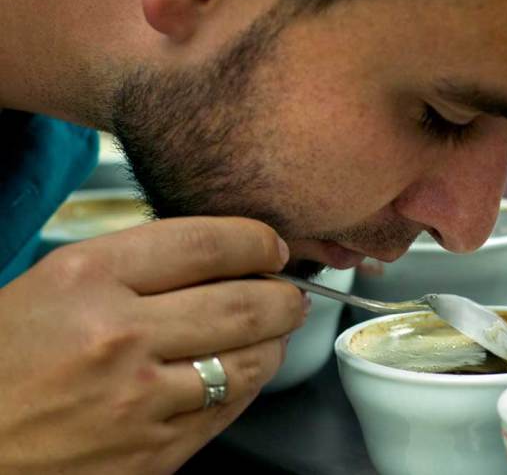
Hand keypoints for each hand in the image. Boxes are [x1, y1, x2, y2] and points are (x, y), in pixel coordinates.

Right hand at [0, 217, 306, 473]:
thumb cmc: (0, 364)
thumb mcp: (48, 287)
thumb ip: (132, 268)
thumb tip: (216, 258)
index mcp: (86, 280)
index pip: (207, 244)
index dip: (256, 241)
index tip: (270, 246)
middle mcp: (119, 336)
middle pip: (245, 302)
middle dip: (285, 293)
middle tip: (290, 291)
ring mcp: (140, 400)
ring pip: (251, 360)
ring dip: (276, 340)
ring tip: (274, 329)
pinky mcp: (153, 453)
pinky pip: (229, 409)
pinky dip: (247, 384)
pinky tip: (242, 370)